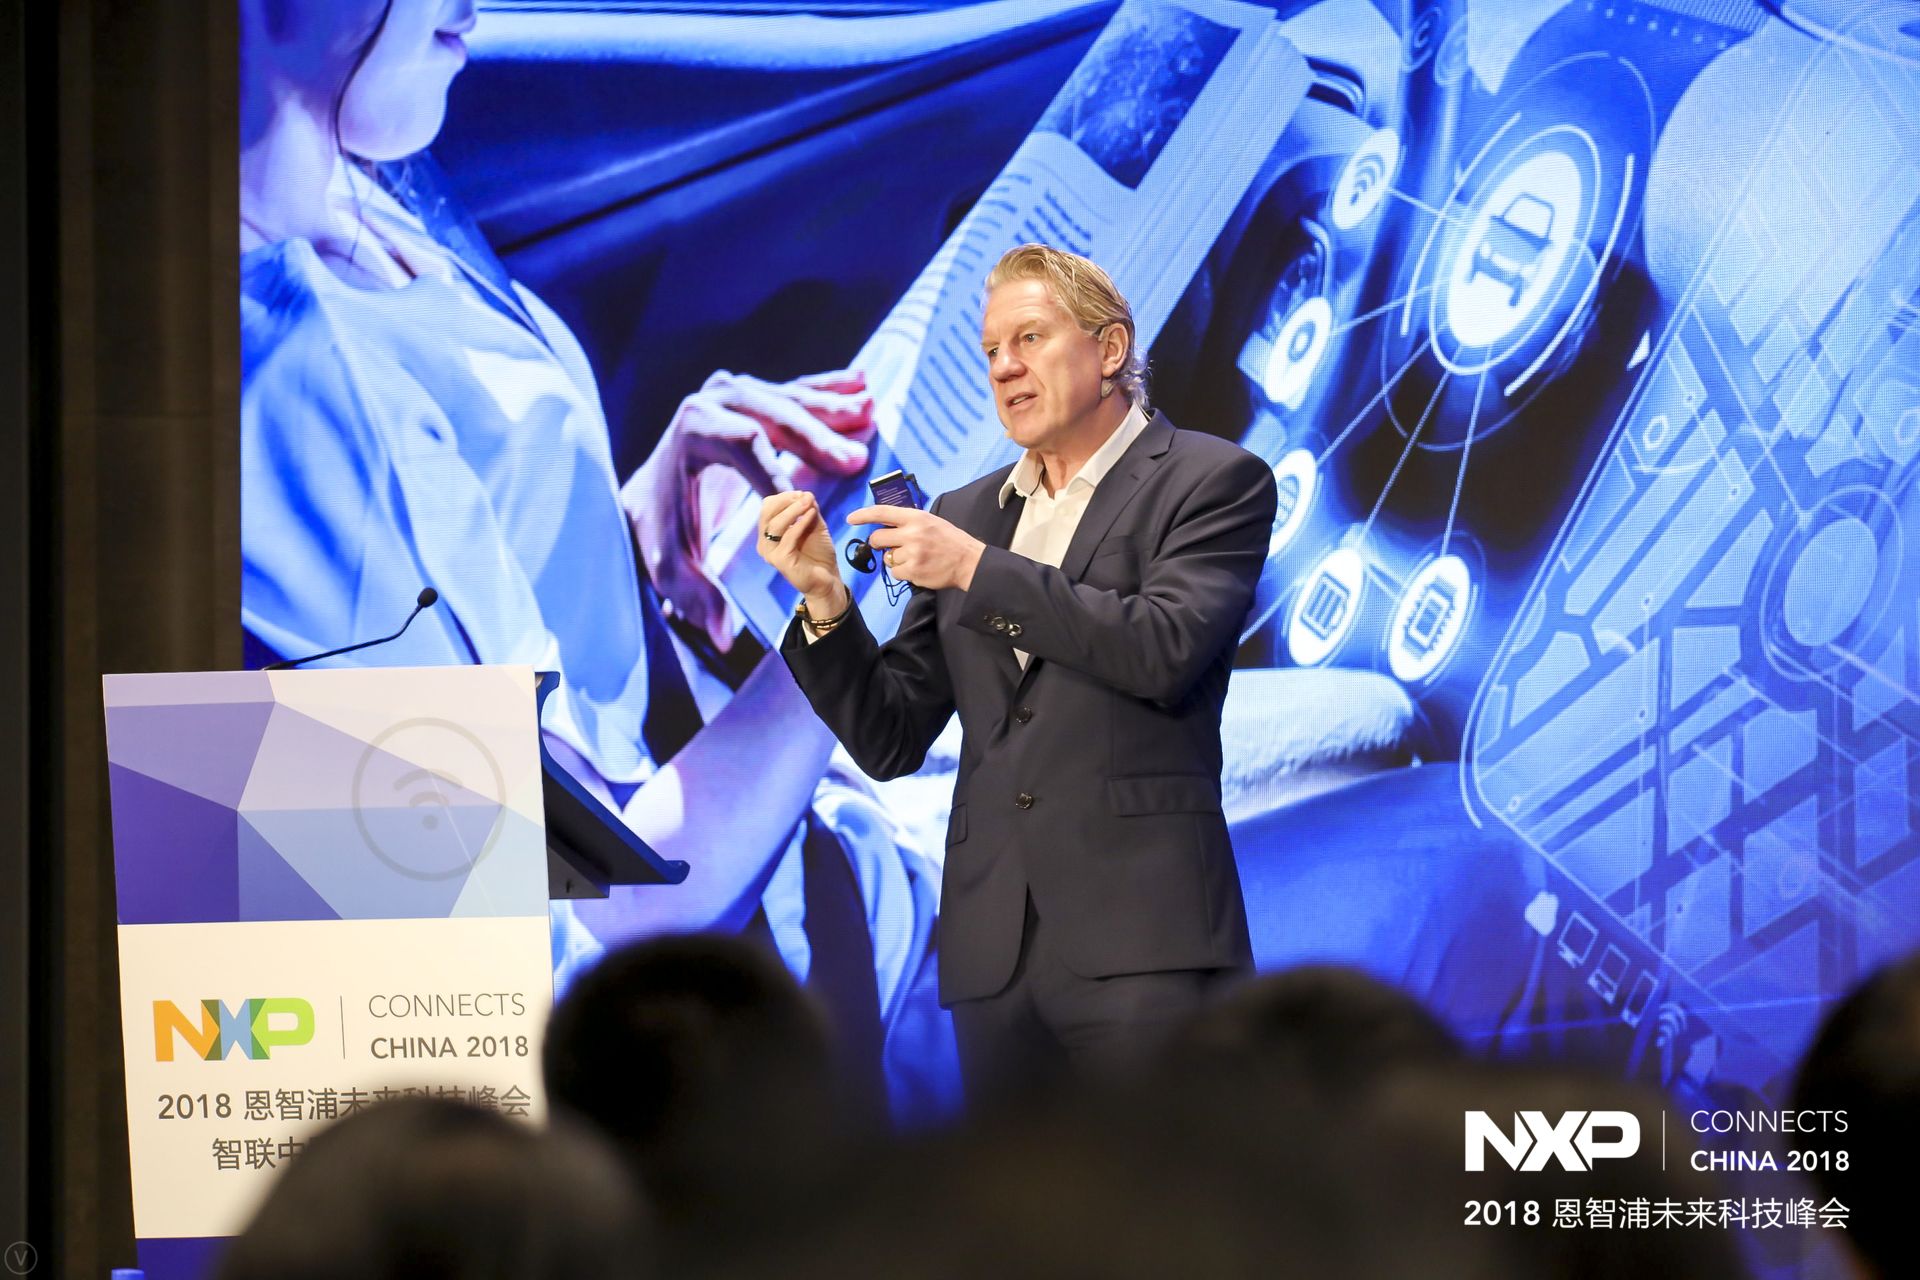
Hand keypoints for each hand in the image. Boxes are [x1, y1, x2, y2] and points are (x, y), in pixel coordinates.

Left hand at [625, 369, 872, 649]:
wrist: (645, 490)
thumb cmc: (661, 526)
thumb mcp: (671, 563)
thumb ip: (697, 595)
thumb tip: (724, 635)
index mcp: (693, 429)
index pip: (745, 446)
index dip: (780, 473)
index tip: (810, 504)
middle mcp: (713, 400)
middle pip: (775, 416)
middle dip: (817, 438)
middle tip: (854, 461)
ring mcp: (734, 391)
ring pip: (792, 399)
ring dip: (831, 411)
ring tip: (866, 417)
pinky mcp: (752, 393)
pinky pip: (797, 389)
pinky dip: (829, 388)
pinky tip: (860, 385)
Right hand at [757, 491, 848, 616]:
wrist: (827, 578)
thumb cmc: (818, 552)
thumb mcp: (814, 525)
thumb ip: (808, 510)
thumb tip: (805, 493)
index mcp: (769, 533)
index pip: (768, 507)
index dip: (784, 497)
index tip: (803, 494)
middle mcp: (765, 542)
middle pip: (767, 512)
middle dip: (786, 501)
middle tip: (805, 496)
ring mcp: (770, 552)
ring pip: (775, 524)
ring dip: (793, 510)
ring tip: (809, 502)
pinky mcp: (780, 560)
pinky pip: (788, 536)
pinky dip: (800, 523)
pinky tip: (812, 514)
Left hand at [851, 505, 985, 592]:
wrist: (969, 561)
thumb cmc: (950, 541)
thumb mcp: (931, 522)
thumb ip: (909, 522)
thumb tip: (885, 525)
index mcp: (916, 517)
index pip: (882, 512)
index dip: (863, 515)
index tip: (850, 519)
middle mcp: (912, 534)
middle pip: (877, 539)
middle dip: (878, 544)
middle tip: (888, 546)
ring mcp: (913, 553)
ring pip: (887, 558)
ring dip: (895, 560)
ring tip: (915, 558)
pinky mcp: (914, 571)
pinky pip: (895, 573)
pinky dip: (902, 573)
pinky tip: (917, 569)